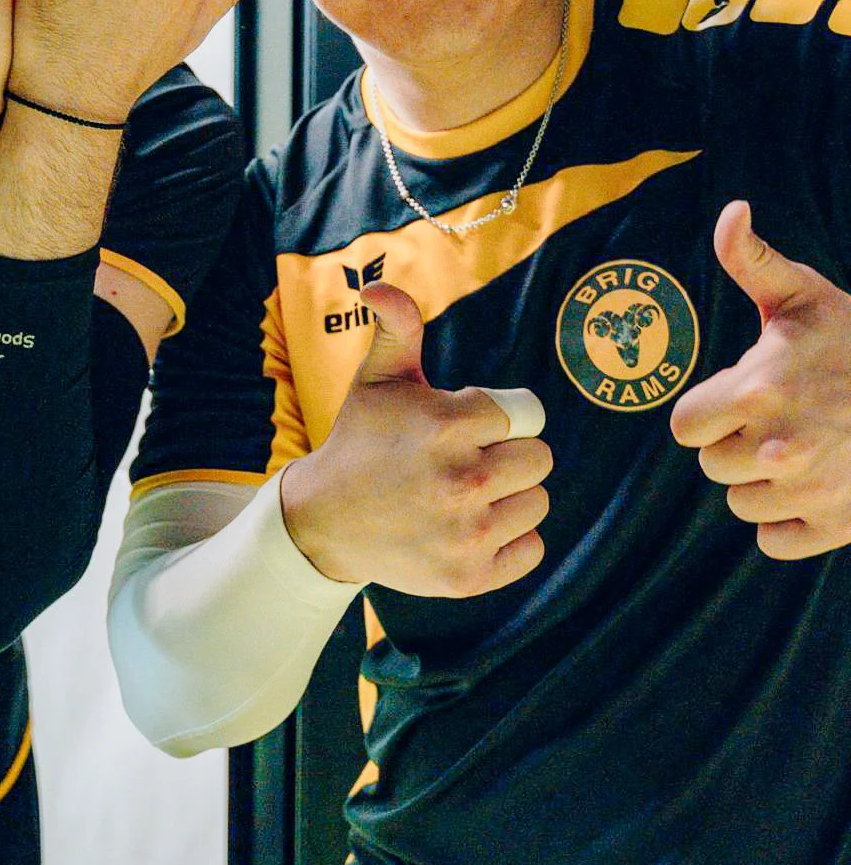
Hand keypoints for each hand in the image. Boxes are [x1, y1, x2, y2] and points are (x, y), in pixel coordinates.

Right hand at [279, 282, 551, 595]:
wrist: (325, 521)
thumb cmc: (361, 439)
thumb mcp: (377, 378)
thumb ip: (397, 326)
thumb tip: (376, 286)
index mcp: (446, 425)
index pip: (522, 414)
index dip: (493, 418)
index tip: (461, 427)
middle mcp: (462, 481)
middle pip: (539, 459)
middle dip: (510, 453)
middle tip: (467, 460)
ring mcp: (467, 534)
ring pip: (538, 502)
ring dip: (511, 497)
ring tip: (465, 494)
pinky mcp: (470, 577)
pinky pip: (531, 549)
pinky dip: (510, 540)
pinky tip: (471, 527)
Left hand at [672, 201, 850, 558]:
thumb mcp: (805, 295)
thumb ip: (752, 259)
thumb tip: (730, 210)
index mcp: (759, 390)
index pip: (685, 427)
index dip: (707, 412)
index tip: (739, 398)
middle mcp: (778, 447)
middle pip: (712, 466)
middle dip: (734, 445)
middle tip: (776, 422)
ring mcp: (809, 491)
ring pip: (741, 504)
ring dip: (760, 483)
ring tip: (798, 449)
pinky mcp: (836, 528)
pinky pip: (774, 541)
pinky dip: (787, 522)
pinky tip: (812, 487)